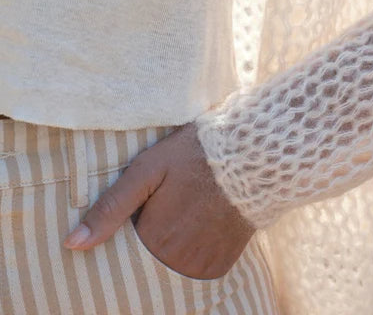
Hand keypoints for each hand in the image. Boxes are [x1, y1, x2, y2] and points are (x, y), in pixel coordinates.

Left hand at [62, 122, 256, 279]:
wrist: (255, 152)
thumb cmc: (196, 154)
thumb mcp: (148, 169)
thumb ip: (110, 207)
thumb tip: (71, 244)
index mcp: (154, 240)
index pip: (125, 248)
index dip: (132, 224)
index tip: (145, 205)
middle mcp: (177, 262)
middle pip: (149, 257)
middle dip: (152, 234)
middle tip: (168, 202)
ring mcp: (202, 266)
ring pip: (171, 263)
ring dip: (173, 243)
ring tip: (186, 208)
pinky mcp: (223, 264)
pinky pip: (197, 267)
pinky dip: (194, 249)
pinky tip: (202, 220)